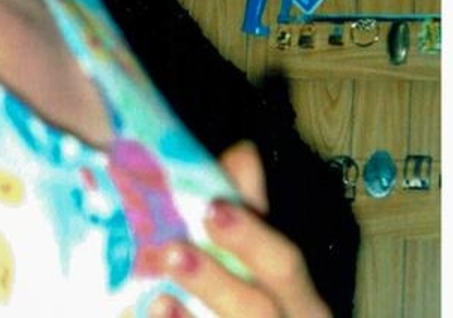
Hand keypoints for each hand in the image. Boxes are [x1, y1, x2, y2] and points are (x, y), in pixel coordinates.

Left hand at [162, 140, 332, 316]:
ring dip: (194, 311)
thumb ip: (248, 209)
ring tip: (157, 290)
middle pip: (260, 309)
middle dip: (218, 282)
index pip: (285, 265)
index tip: (213, 209)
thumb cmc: (249, 295)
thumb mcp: (255, 256)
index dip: (251, 238)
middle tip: (173, 252)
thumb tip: (244, 151)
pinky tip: (154, 309)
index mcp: (298, 296)